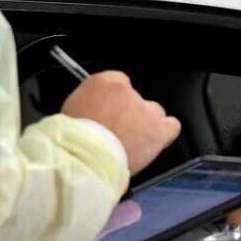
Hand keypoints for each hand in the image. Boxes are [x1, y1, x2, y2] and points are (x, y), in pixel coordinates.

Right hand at [61, 71, 180, 173]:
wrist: (85, 158)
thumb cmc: (72, 139)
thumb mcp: (69, 112)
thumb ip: (87, 103)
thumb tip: (95, 108)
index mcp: (103, 83)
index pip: (116, 82)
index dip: (113, 102)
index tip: (109, 113)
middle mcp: (127, 91)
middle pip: (135, 97)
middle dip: (130, 113)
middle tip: (118, 131)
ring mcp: (144, 110)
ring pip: (153, 112)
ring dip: (146, 124)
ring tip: (134, 141)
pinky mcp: (157, 130)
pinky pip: (171, 125)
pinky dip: (165, 132)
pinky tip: (155, 141)